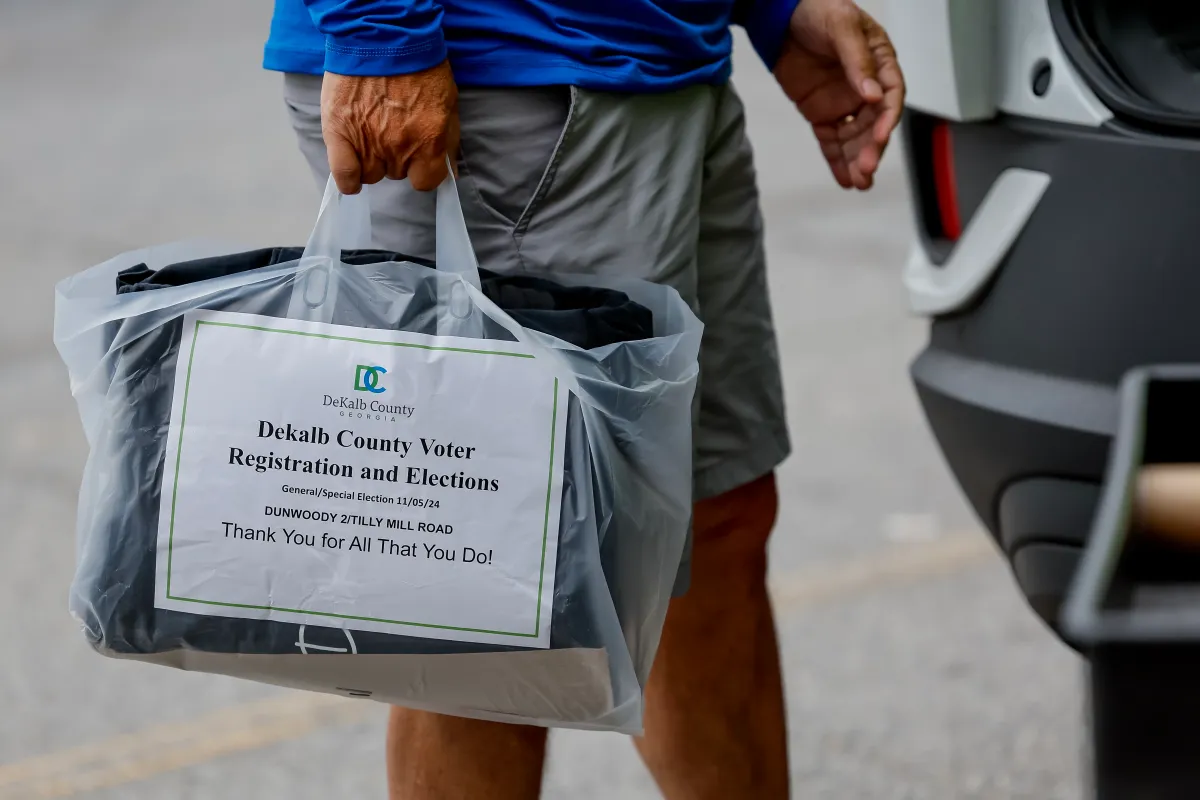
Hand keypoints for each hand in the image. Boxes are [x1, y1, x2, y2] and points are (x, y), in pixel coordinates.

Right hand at [320, 61, 458, 194]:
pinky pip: (345, 175)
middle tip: (392, 130)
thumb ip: (449, 140)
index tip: (419, 160)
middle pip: (397, 174)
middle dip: (397, 158)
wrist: (382, 36)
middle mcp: (398, 147)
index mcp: (428, 140)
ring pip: (372, 174)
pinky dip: (348, 178)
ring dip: (372, 161)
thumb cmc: (419, 65)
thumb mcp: (448, 102)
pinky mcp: (340, 134)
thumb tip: (450, 173)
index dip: (423, 171)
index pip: (427, 181)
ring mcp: (368, 142)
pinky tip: (351, 169)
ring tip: (370, 134)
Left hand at [773, 0, 904, 189]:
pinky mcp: (821, 113)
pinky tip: (845, 180)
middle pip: (874, 124)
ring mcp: (843, 103)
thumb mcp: (841, 26)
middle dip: (872, 147)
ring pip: (855, 138)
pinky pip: (832, 141)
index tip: (880, 135)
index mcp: (880, 63)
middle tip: (867, 168)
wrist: (781, 17)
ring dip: (858, 160)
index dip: (887, 118)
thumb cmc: (818, 11)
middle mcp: (865, 88)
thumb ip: (857, 60)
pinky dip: (838, 161)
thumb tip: (870, 95)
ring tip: (859, 183)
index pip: (890, 95)